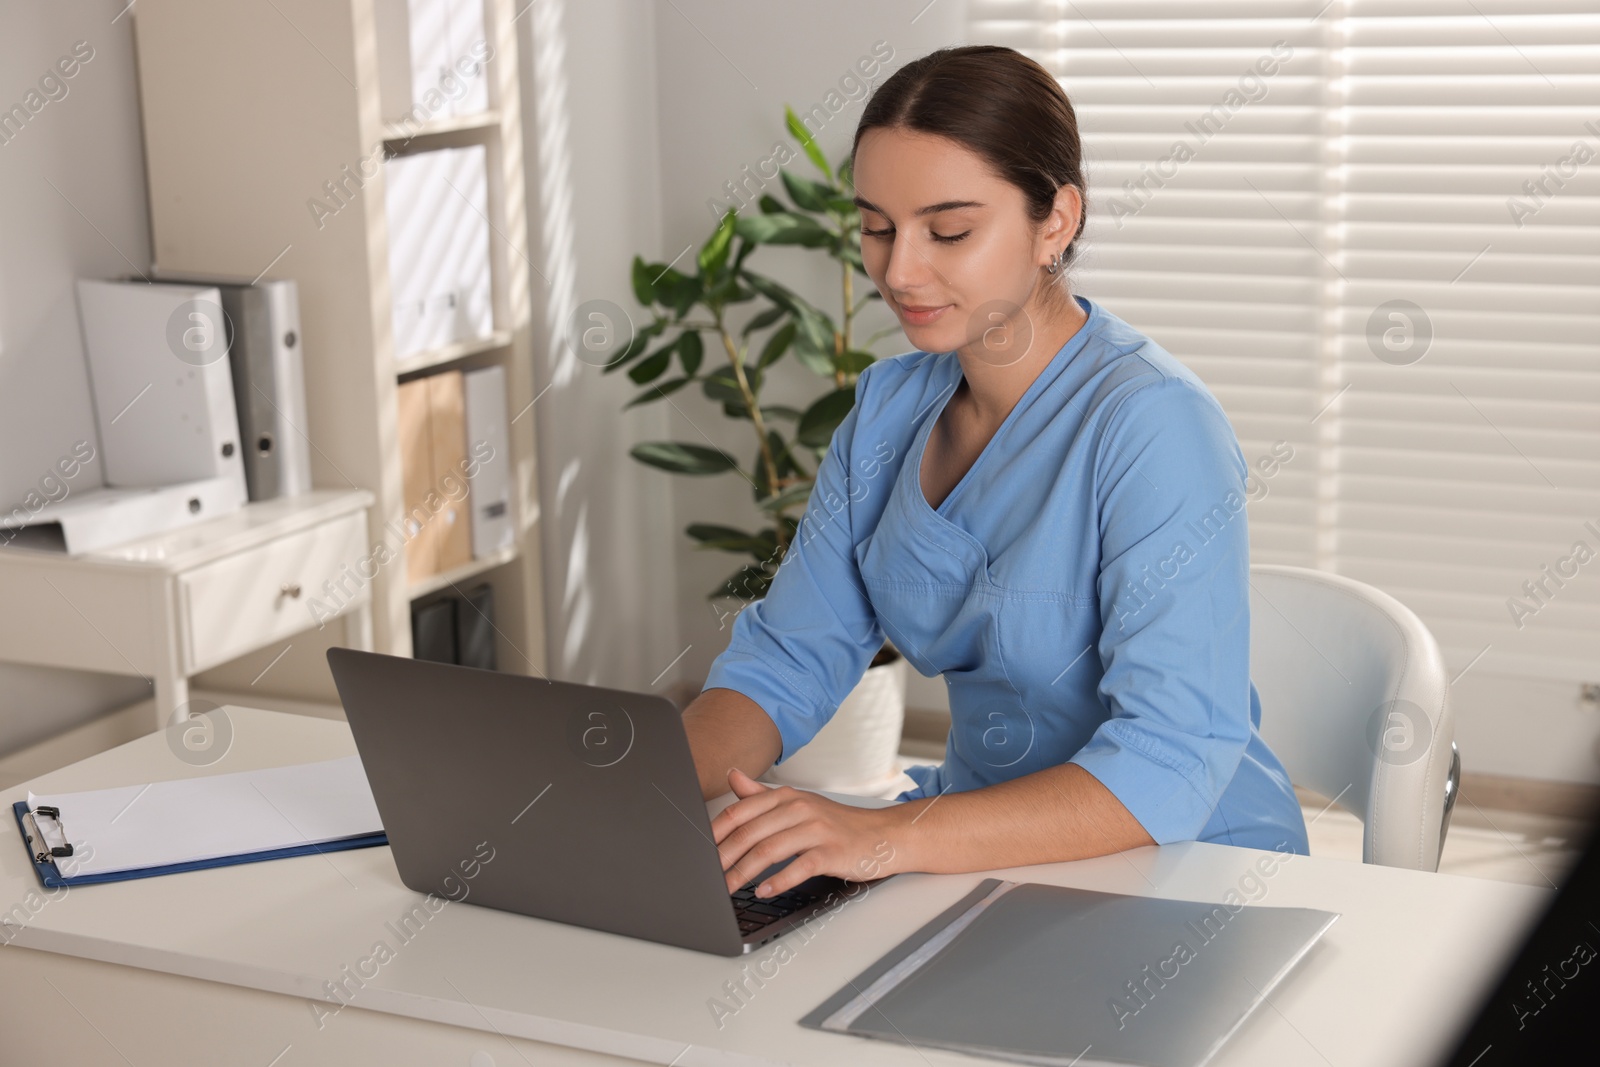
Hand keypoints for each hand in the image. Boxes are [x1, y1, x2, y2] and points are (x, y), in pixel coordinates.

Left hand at [710, 768, 902, 896]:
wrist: (882, 835)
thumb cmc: (837, 824)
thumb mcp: (797, 803)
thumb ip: (761, 795)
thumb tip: (732, 775)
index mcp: (786, 797)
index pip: (740, 812)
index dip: (716, 833)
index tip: (699, 851)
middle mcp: (799, 808)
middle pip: (750, 832)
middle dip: (724, 857)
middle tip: (707, 876)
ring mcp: (816, 829)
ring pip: (769, 850)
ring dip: (744, 872)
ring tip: (728, 888)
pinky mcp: (832, 851)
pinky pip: (799, 866)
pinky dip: (778, 880)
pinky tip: (764, 890)